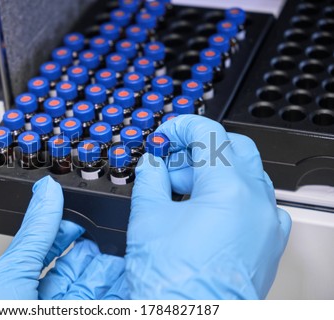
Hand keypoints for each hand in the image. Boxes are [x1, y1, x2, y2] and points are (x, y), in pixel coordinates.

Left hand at [0, 176, 126, 299]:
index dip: (70, 229)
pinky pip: (107, 303)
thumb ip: (38, 230)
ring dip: (114, 269)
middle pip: (78, 267)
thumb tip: (46, 190)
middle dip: (98, 247)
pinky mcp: (84, 318)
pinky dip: (120, 291)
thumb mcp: (16, 268)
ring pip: (95, 287)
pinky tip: (132, 278)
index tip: (88, 214)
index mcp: (21, 280)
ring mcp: (63, 309)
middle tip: (116, 231)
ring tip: (131, 250)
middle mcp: (43, 299)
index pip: (52, 247)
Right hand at [125, 115, 290, 298]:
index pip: (209, 134)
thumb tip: (152, 164)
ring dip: (213, 172)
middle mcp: (258, 203)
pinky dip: (230, 195)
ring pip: (246, 174)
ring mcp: (268, 224)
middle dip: (197, 149)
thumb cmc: (173, 285)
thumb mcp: (148, 218)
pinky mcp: (269, 242)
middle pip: (233, 148)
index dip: (181, 126)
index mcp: (230, 190)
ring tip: (180, 192)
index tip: (166, 134)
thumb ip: (150, 179)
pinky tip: (203, 211)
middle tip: (169, 163)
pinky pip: (255, 203)